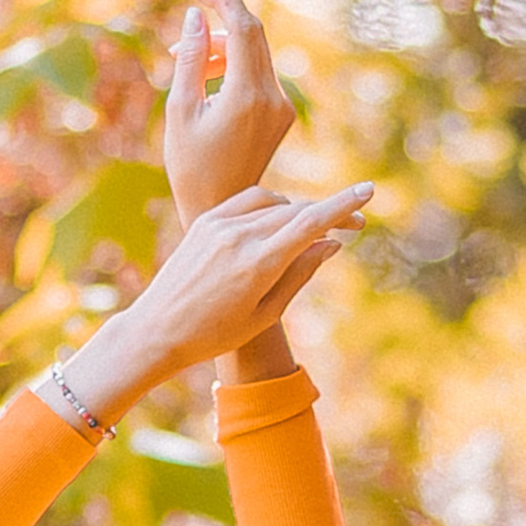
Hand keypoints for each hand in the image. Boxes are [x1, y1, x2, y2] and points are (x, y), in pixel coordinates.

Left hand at [57, 183, 371, 422]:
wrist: (156, 331)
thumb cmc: (214, 335)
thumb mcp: (265, 314)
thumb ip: (300, 274)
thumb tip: (331, 244)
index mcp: (258, 264)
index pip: (310, 222)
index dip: (343, 205)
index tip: (368, 190)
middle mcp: (238, 237)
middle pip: (297, 211)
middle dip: (329, 214)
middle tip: (355, 225)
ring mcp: (218, 225)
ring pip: (275, 203)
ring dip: (300, 210)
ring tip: (314, 230)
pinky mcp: (205, 221)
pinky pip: (249, 202)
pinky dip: (272, 206)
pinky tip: (280, 220)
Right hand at [164, 0, 294, 222]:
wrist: (220, 210)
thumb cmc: (190, 167)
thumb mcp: (180, 111)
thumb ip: (190, 60)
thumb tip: (196, 16)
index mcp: (247, 96)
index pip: (243, 29)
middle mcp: (273, 98)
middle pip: (254, 35)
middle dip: (226, 9)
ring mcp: (281, 107)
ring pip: (255, 54)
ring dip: (222, 43)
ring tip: (182, 53)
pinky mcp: (281, 115)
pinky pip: (258, 73)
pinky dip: (233, 64)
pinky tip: (205, 73)